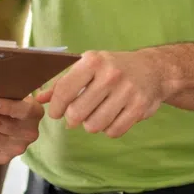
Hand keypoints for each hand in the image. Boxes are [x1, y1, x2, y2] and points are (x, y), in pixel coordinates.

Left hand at [37, 49, 168, 138]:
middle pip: (77, 114)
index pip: (64, 90)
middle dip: (73, 119)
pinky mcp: (139, 107)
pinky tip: (111, 118)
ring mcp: (127, 91)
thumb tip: (39, 99)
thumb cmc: (114, 67)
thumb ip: (63, 83)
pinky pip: (113, 132)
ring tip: (95, 115)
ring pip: (94, 125)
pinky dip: (109, 129)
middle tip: (76, 116)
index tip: (56, 113)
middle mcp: (110, 74)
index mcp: (93, 61)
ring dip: (91, 125)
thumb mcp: (88, 66)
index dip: (56, 107)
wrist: (154, 69)